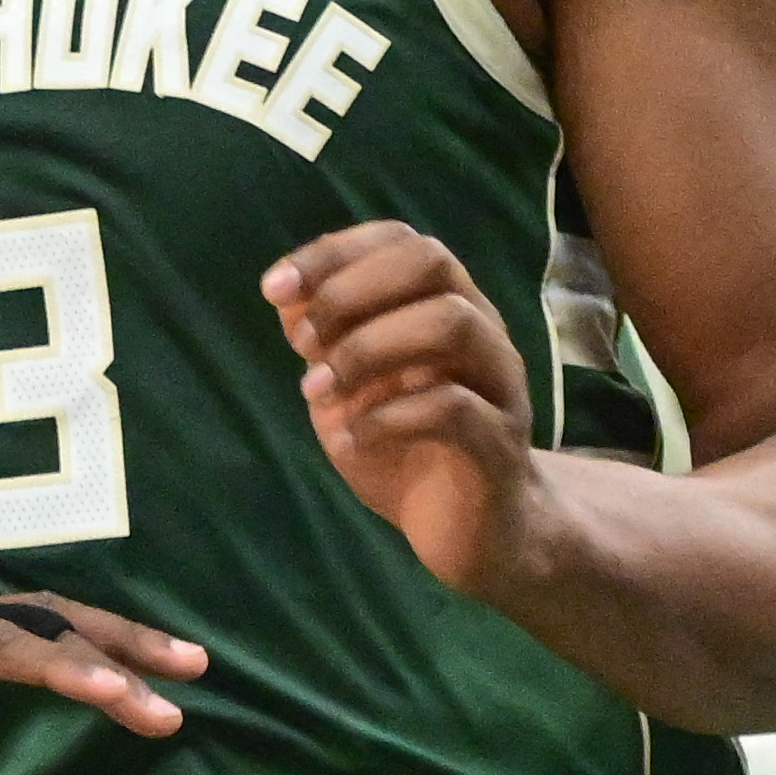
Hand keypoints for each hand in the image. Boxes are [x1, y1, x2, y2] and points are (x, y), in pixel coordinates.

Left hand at [0, 595, 203, 774]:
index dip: (67, 671)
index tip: (128, 700)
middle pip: (32, 618)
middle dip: (115, 644)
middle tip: (192, 672)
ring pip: (34, 620)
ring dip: (109, 640)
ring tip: (187, 667)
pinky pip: (21, 640)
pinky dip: (79, 650)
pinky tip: (125, 672)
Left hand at [265, 225, 538, 593]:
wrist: (475, 534)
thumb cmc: (407, 449)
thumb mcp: (349, 389)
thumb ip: (323, 340)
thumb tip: (284, 291)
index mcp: (444, 307)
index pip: (401, 240)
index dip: (334, 252)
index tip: (273, 287)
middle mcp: (480, 332)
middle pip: (433, 261)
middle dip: (351, 291)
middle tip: (302, 343)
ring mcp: (498, 385)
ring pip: (453, 323)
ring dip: (368, 349)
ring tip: (317, 390)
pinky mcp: (501, 445)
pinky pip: (455, 408)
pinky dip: (387, 418)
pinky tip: (350, 439)